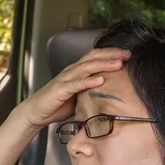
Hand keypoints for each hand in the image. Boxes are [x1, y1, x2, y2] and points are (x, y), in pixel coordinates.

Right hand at [14, 47, 130, 127]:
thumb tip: (111, 95)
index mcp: (77, 70)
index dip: (111, 53)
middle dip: (112, 54)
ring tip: (118, 64)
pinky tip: (101, 80)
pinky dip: (89, 81)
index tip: (128, 54)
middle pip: (94, 57)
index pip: (96, 56)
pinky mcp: (60, 89)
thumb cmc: (58, 104)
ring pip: (87, 67)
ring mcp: (65, 79)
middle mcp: (72, 71)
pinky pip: (77, 84)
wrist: (37, 112)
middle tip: (128, 54)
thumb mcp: (80, 96)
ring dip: (104, 65)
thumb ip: (92, 91)